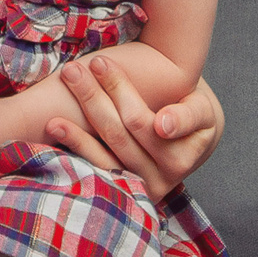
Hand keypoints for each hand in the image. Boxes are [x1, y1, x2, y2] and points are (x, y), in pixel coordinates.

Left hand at [37, 59, 223, 204]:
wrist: (188, 145)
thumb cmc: (192, 115)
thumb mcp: (202, 110)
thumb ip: (188, 115)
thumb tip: (163, 126)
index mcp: (183, 156)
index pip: (142, 120)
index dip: (120, 89)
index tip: (99, 62)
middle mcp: (161, 179)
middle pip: (119, 134)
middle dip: (94, 96)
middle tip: (74, 67)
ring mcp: (139, 189)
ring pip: (103, 153)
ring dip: (77, 122)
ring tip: (60, 96)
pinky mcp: (120, 193)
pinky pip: (94, 170)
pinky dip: (74, 146)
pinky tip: (55, 126)